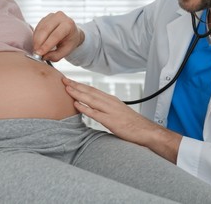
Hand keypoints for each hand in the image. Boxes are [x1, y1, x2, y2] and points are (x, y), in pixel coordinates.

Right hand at [33, 11, 83, 61]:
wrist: (71, 31)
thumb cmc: (69, 41)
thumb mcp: (66, 51)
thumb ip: (56, 55)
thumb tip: (44, 56)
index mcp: (69, 24)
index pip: (56, 35)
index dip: (46, 44)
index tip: (39, 53)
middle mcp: (60, 17)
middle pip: (46, 29)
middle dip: (39, 42)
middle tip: (35, 52)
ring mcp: (52, 16)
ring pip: (40, 28)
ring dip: (36, 40)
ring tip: (36, 49)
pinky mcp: (45, 18)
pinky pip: (37, 27)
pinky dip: (35, 36)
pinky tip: (36, 43)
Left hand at [62, 77, 181, 162]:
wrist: (146, 131)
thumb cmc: (132, 124)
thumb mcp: (118, 112)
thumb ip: (106, 109)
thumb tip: (95, 108)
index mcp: (111, 100)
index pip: (93, 90)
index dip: (80, 85)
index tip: (70, 81)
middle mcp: (110, 102)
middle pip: (90, 91)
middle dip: (76, 85)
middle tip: (63, 80)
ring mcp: (110, 111)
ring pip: (91, 99)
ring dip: (78, 93)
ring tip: (66, 88)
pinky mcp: (111, 121)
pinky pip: (95, 113)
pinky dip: (85, 108)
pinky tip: (77, 104)